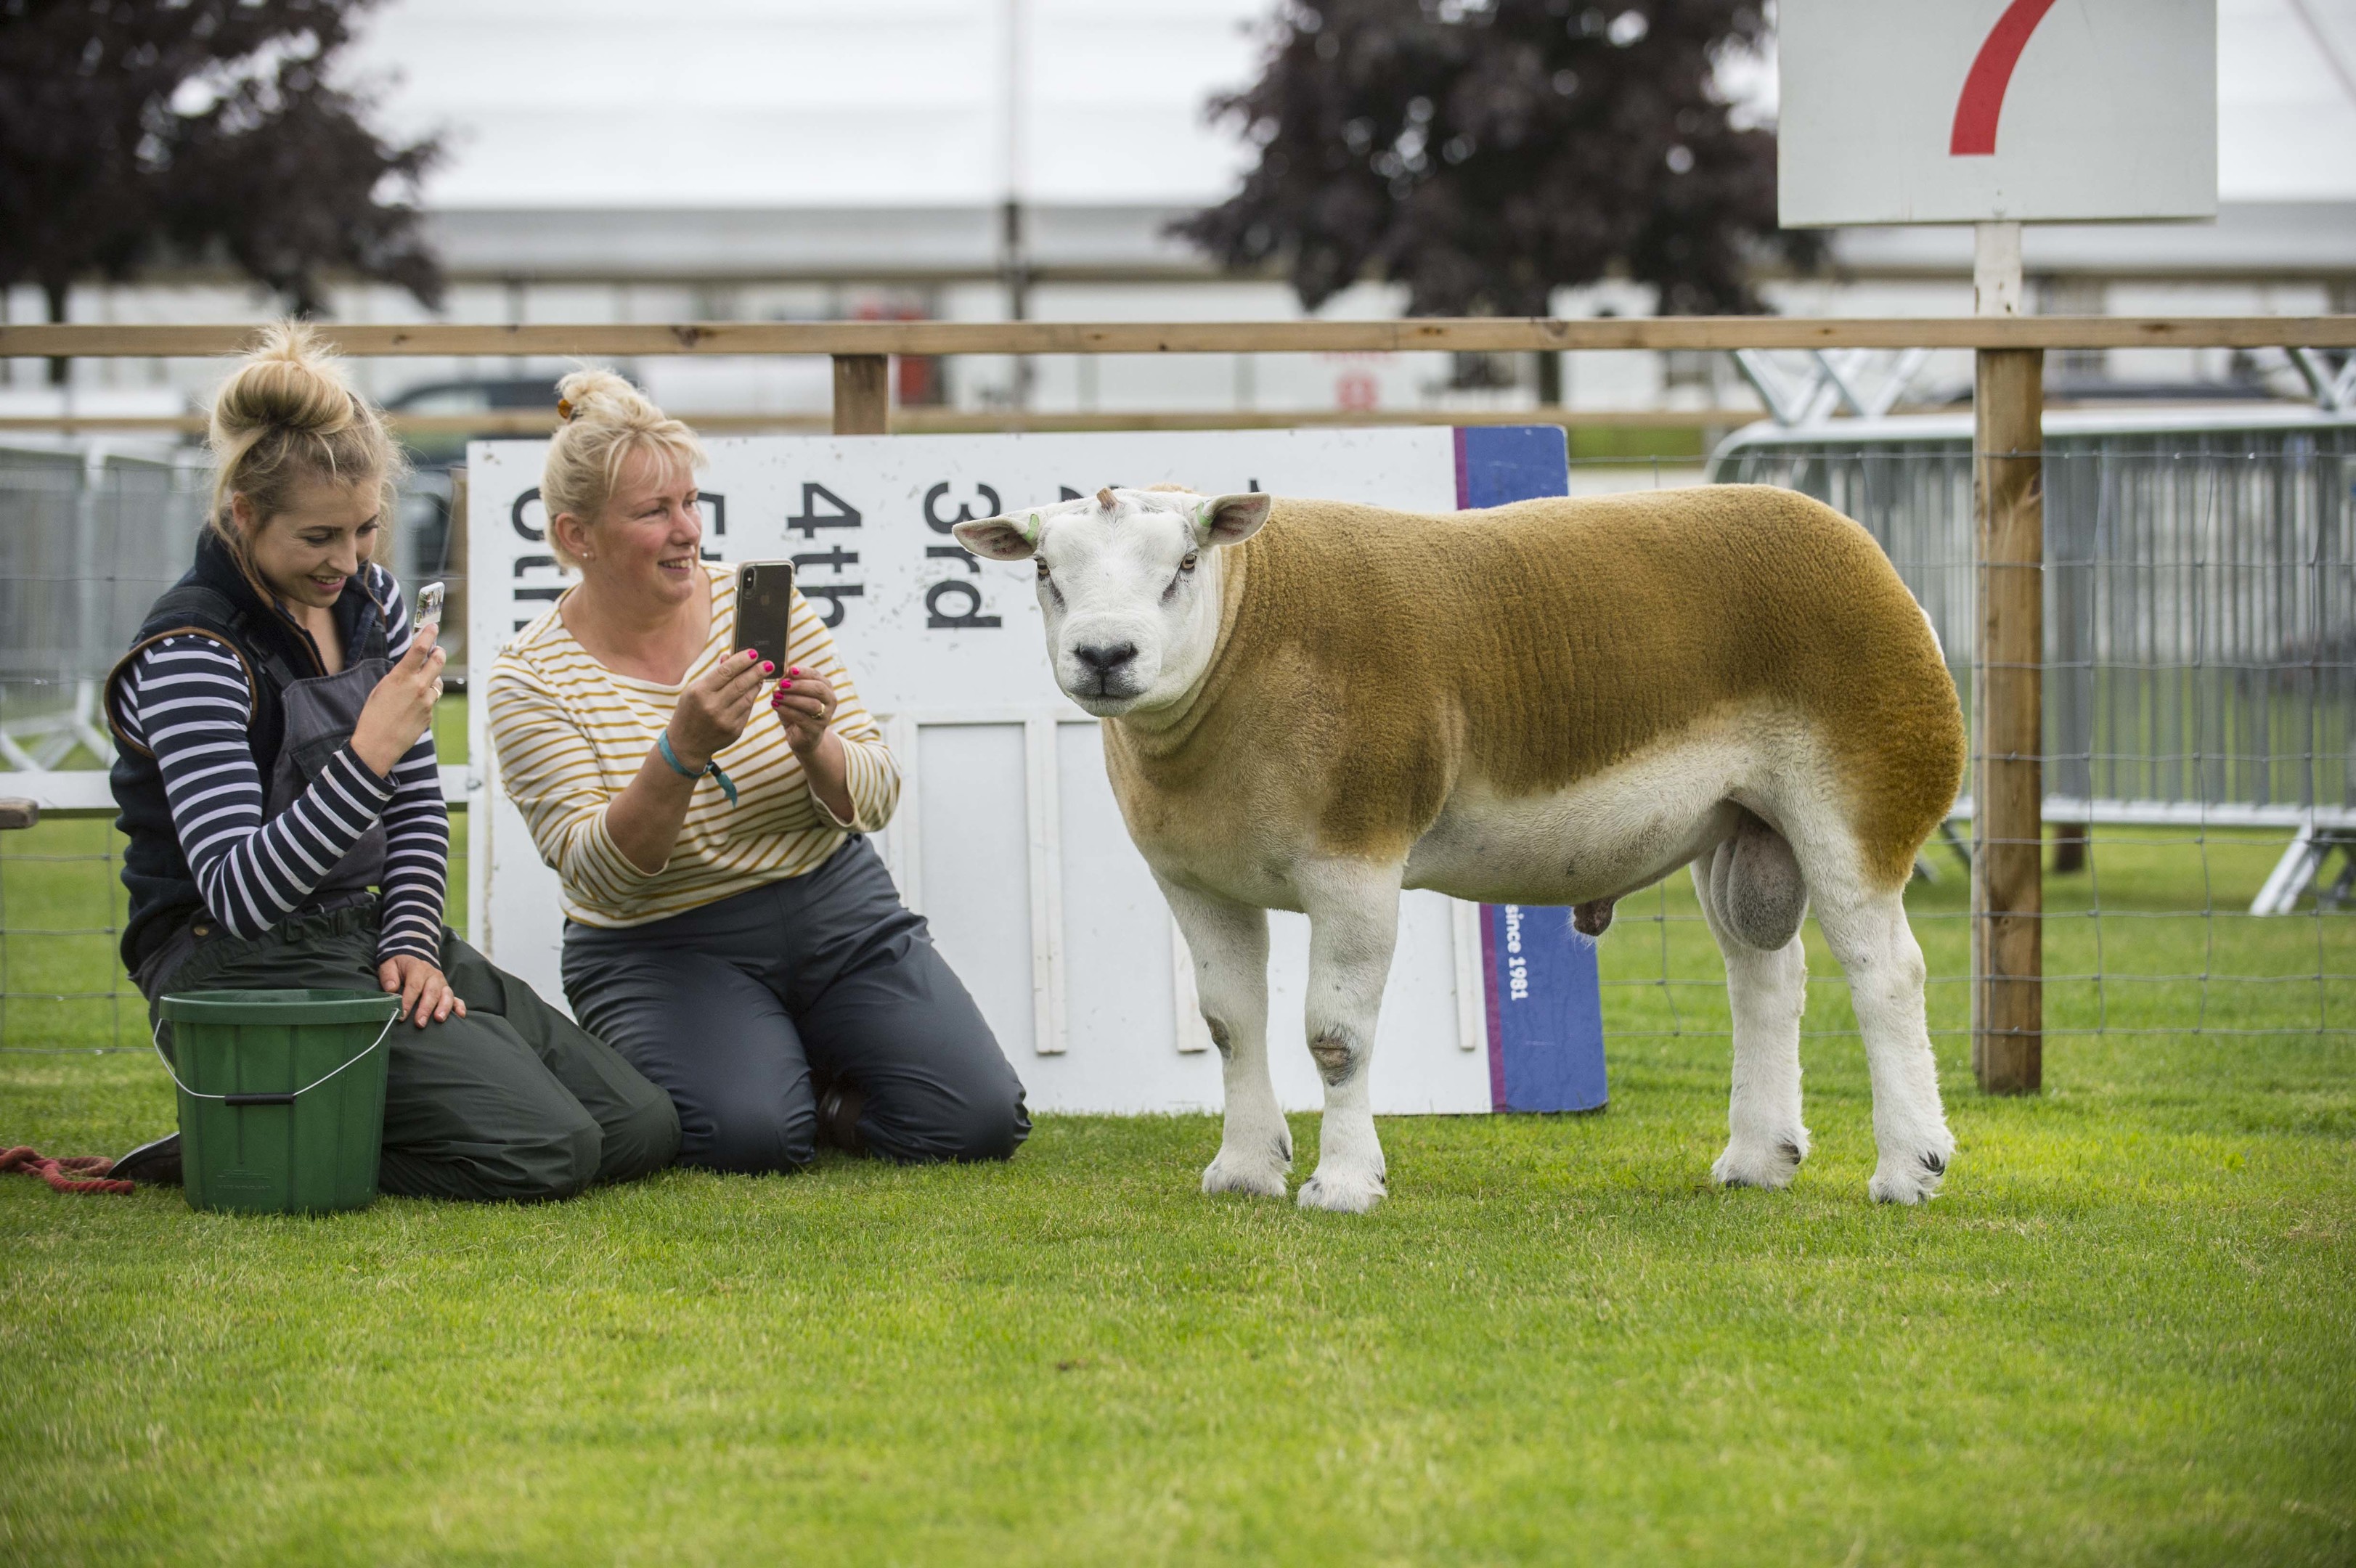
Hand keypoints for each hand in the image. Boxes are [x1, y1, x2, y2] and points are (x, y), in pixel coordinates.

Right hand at [352, 624, 445, 776]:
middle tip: (437, 650)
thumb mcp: (381, 688)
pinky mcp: (430, 715)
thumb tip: (413, 667)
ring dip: (432, 678)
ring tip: (418, 683)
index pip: (420, 649)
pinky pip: (432, 700)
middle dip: (439, 652)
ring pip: (437, 682)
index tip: (433, 626)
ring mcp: (427, 702)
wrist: (377, 745)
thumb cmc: (373, 716)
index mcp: (401, 678)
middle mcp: (418, 687)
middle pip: (438, 661)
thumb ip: (400, 676)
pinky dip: (426, 698)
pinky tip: (411, 707)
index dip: (429, 634)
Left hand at [377, 954, 465, 1027]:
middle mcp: (433, 975)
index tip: (402, 1015)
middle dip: (426, 1008)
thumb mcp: (389, 966)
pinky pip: (456, 998)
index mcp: (418, 968)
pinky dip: (459, 1006)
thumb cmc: (399, 967)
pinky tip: (460, 1015)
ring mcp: (442, 983)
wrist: (412, 959)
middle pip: (432, 992)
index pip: (414, 986)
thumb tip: (391, 989)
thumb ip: (388, 976)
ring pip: (446, 995)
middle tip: (419, 1023)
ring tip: (439, 1019)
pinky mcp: (447, 991)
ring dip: (444, 1008)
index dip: (408, 1001)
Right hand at [668, 648, 770, 768]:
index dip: (742, 661)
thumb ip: (714, 675)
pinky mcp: (735, 731)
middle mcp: (712, 706)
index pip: (725, 672)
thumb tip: (731, 657)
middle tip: (768, 663)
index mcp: (700, 693)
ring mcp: (725, 720)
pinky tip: (752, 692)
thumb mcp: (694, 691)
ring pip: (748, 697)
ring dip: (756, 684)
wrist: (686, 744)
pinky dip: (750, 699)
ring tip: (762, 675)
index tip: (754, 653)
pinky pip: (747, 710)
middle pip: (740, 684)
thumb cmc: (690, 712)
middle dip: (756, 672)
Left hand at [770, 664, 837, 753]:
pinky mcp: (816, 730)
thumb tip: (783, 671)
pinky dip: (787, 710)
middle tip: (781, 684)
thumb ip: (791, 683)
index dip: (803, 672)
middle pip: (818, 689)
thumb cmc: (798, 712)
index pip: (817, 676)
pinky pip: (801, 718)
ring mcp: (825, 717)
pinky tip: (775, 705)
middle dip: (799, 685)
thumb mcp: (795, 695)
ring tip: (776, 695)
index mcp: (826, 688)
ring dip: (792, 698)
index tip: (789, 669)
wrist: (804, 738)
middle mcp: (830, 701)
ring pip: (811, 704)